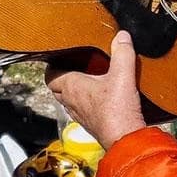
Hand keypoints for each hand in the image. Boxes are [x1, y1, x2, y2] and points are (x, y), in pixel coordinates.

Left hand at [46, 31, 146, 148]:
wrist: (126, 141)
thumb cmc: (118, 111)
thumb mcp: (123, 76)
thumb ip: (122, 53)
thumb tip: (122, 36)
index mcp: (72, 87)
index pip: (50, 75)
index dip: (52, 65)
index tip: (61, 56)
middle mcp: (71, 102)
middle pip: (57, 88)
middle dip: (62, 76)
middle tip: (75, 65)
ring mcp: (79, 115)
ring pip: (68, 99)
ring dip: (74, 90)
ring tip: (88, 78)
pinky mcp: (90, 124)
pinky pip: (81, 109)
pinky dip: (85, 102)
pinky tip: (100, 96)